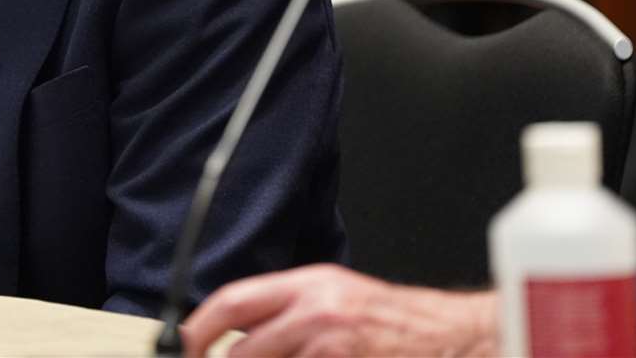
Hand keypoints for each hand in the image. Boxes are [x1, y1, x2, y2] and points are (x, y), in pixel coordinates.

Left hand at [180, 264, 497, 357]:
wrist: (454, 339)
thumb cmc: (398, 324)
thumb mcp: (339, 300)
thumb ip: (288, 312)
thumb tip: (236, 336)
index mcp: (310, 285)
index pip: (233, 301)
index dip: (198, 328)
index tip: (181, 346)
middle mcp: (317, 312)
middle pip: (242, 351)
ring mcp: (332, 347)